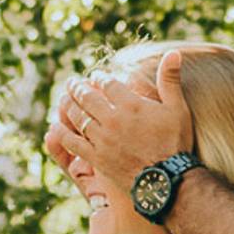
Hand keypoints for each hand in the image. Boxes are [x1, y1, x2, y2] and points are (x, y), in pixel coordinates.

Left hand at [44, 50, 193, 191]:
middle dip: (78, 88)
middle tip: (72, 83)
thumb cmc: (175, 144)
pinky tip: (55, 126)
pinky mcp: (97, 158)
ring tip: (63, 99)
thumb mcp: (177, 109)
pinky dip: (63, 132)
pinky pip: (73, 142)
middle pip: (88, 97)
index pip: (107, 84)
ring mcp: (103, 139)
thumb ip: (170, 80)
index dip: (99, 77)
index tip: (95, 76)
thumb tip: (173, 52)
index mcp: (130, 104)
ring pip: (79, 117)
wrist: (167, 181)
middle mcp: (113, 119)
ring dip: (68, 105)